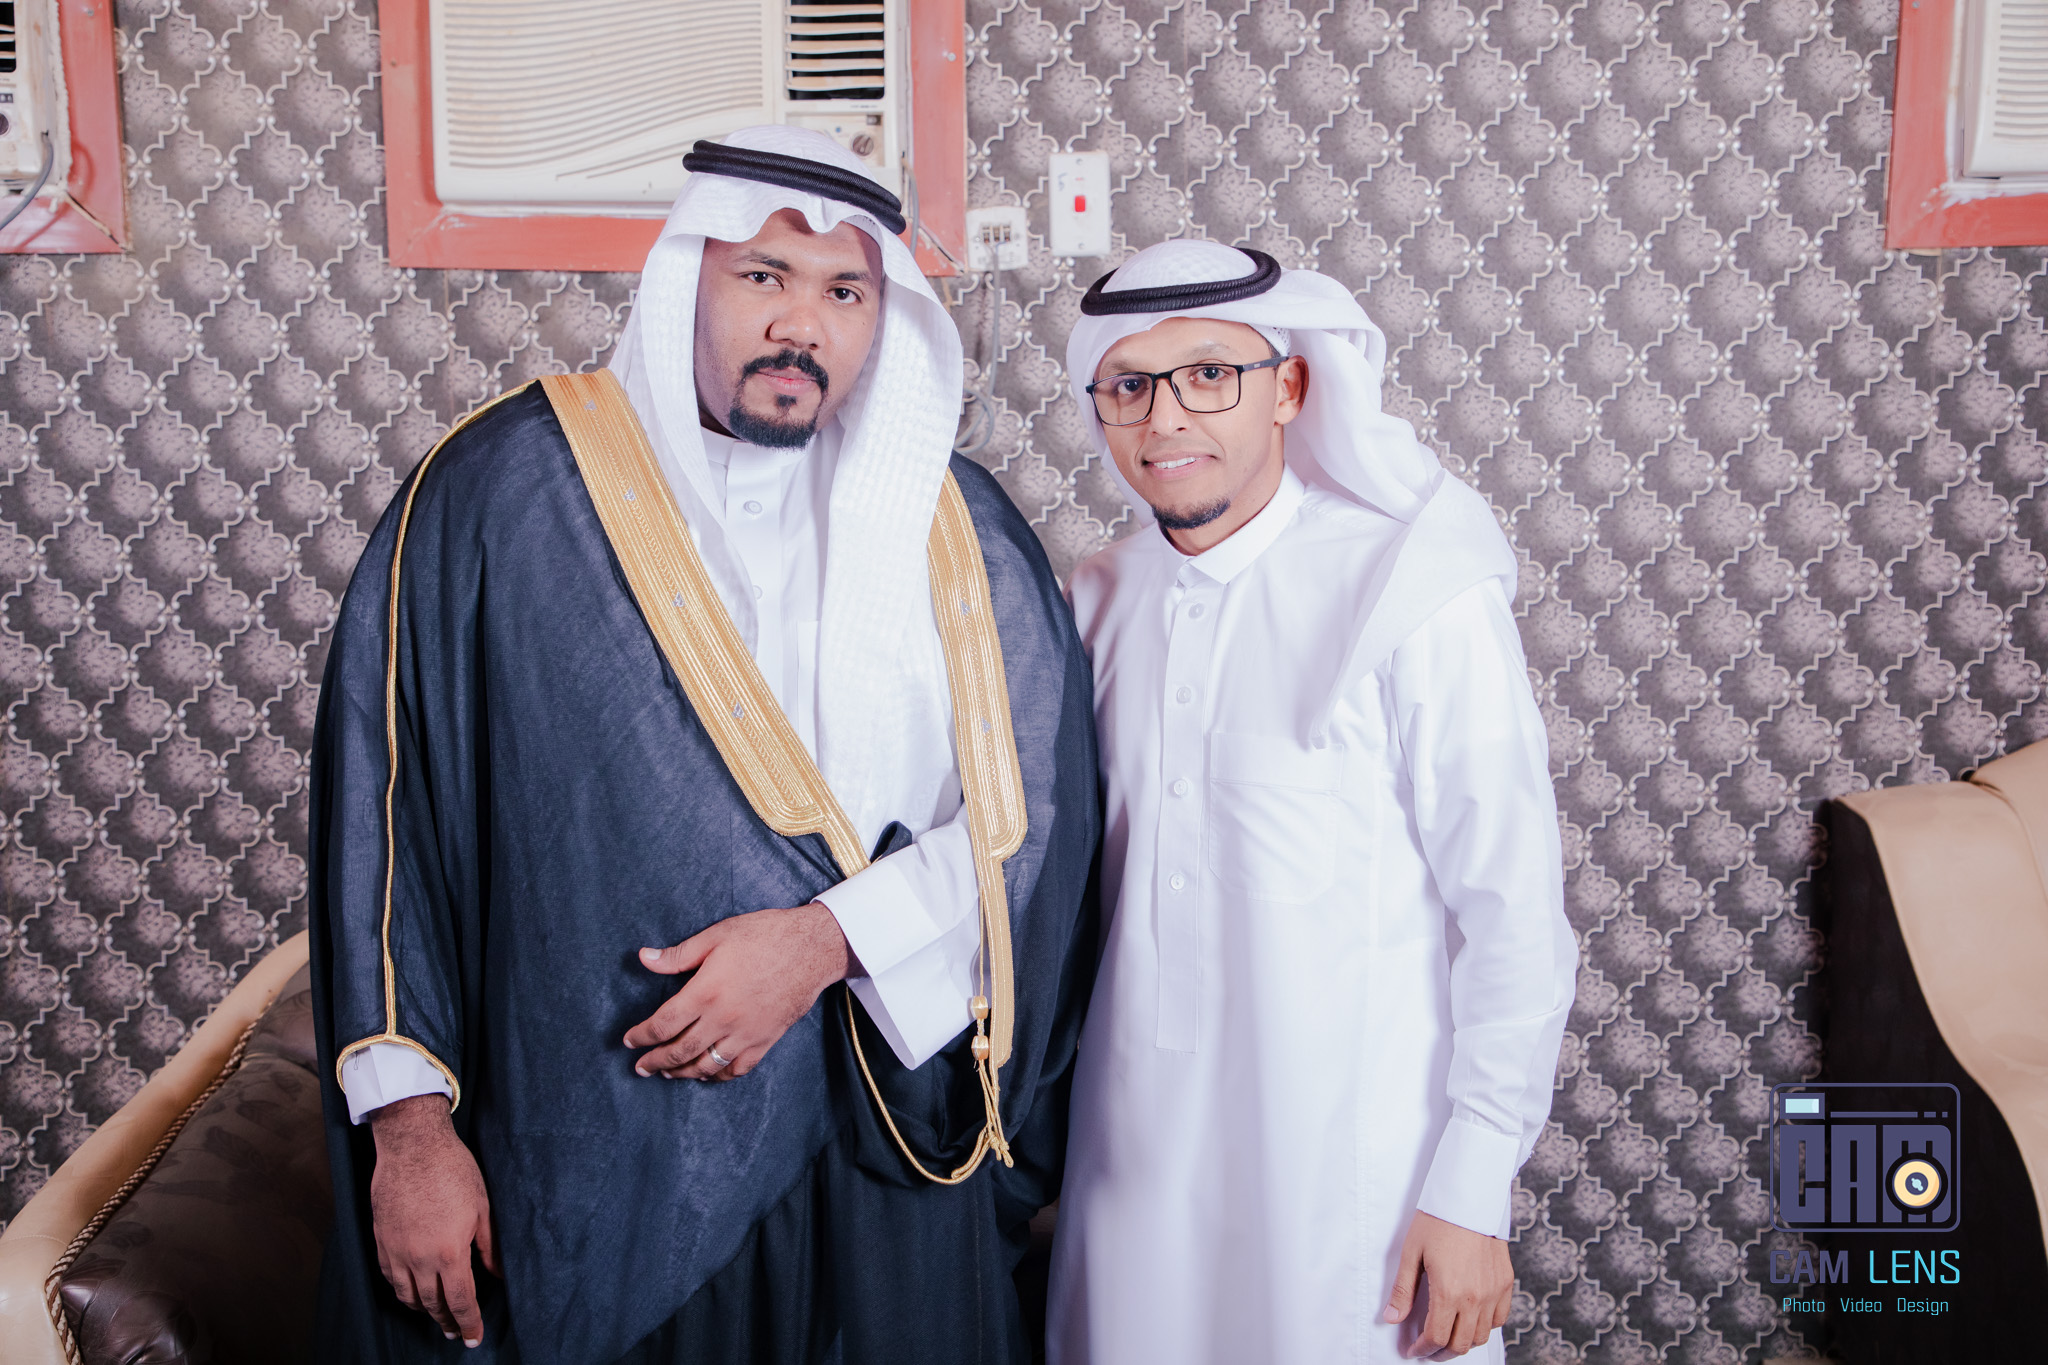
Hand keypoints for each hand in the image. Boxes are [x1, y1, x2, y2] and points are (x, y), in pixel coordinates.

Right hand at [368, 1094, 497, 1346]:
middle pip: (432, 1304)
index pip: (460, 1300)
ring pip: (407, 1295)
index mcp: (448, 1252)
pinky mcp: (380, 1241)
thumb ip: (489, 1247)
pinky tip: (411, 1291)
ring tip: (436, 1315)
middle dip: (446, 1321)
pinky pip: (389, 1278)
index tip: (473, 1338)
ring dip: (423, 1310)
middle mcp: (419, 1258)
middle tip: (455, 1332)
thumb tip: (499, 1273)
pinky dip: (402, 1291)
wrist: (412, 1145)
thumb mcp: (482, 1207)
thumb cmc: (452, 1170)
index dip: (468, 1323)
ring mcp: (395, 1251)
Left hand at [624, 902, 854, 1081]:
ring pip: (706, 1065)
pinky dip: (718, 1076)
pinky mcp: (765, 1040)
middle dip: (656, 1061)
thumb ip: (679, 954)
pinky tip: (707, 1075)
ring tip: (667, 1073)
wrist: (812, 948)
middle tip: (641, 1067)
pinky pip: (737, 1068)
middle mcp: (723, 1019)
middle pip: (680, 1051)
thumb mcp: (717, 935)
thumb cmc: (764, 936)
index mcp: (705, 992)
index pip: (663, 1024)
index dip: (641, 1036)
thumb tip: (644, 958)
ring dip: (682, 1073)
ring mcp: (745, 1033)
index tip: (629, 1041)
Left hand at [1383, 1210, 1512, 1358]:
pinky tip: (1471, 1320)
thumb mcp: (1411, 1253)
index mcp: (1448, 1292)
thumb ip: (1403, 1290)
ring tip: (1448, 1337)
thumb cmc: (1437, 1221)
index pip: (1436, 1338)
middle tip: (1428, 1349)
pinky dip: (1485, 1326)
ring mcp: (1494, 1291)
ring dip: (1463, 1342)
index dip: (1422, 1350)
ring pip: (1481, 1336)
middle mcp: (1475, 1298)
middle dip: (1441, 1353)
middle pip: (1460, 1344)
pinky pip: (1499, 1318)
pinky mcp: (1506, 1282)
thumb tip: (1392, 1318)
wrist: (1469, 1198)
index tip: (1413, 1350)